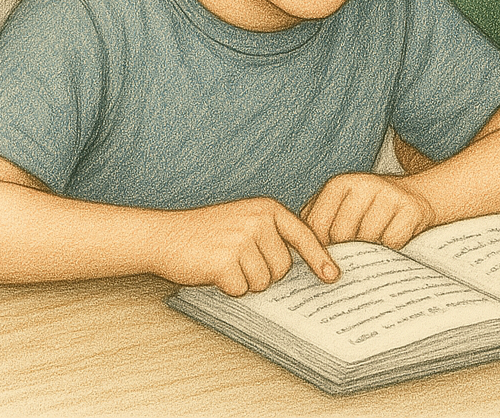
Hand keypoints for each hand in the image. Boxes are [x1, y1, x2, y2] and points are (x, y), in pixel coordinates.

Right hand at [152, 197, 339, 294]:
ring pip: (263, 283)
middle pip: (283, 268)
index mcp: (268, 208)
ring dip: (245, 282)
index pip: (304, 235)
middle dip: (264, 273)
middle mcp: (259, 220)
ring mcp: (242, 239)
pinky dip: (228, 288)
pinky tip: (214, 271)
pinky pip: (241, 290)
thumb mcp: (245, 221)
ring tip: (225, 263)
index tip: (334, 276)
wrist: (165, 235)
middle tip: (238, 260)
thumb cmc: (209, 233)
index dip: (320, 258)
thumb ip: (272, 236)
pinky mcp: (224, 261)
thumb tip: (302, 267)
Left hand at [301, 173, 434, 250]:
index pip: (316, 226)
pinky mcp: (410, 208)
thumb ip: (317, 223)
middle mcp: (363, 183)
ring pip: (367, 239)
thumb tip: (297, 253)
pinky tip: (393, 238)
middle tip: (356, 249)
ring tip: (375, 241)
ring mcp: (388, 194)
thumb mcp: (341, 207)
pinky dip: (391, 248)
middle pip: (341, 234)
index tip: (328, 258)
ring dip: (370, 249)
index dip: (320, 248)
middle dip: (347, 249)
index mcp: (339, 184)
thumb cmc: (370, 209)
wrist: (416, 196)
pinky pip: (391, 242)